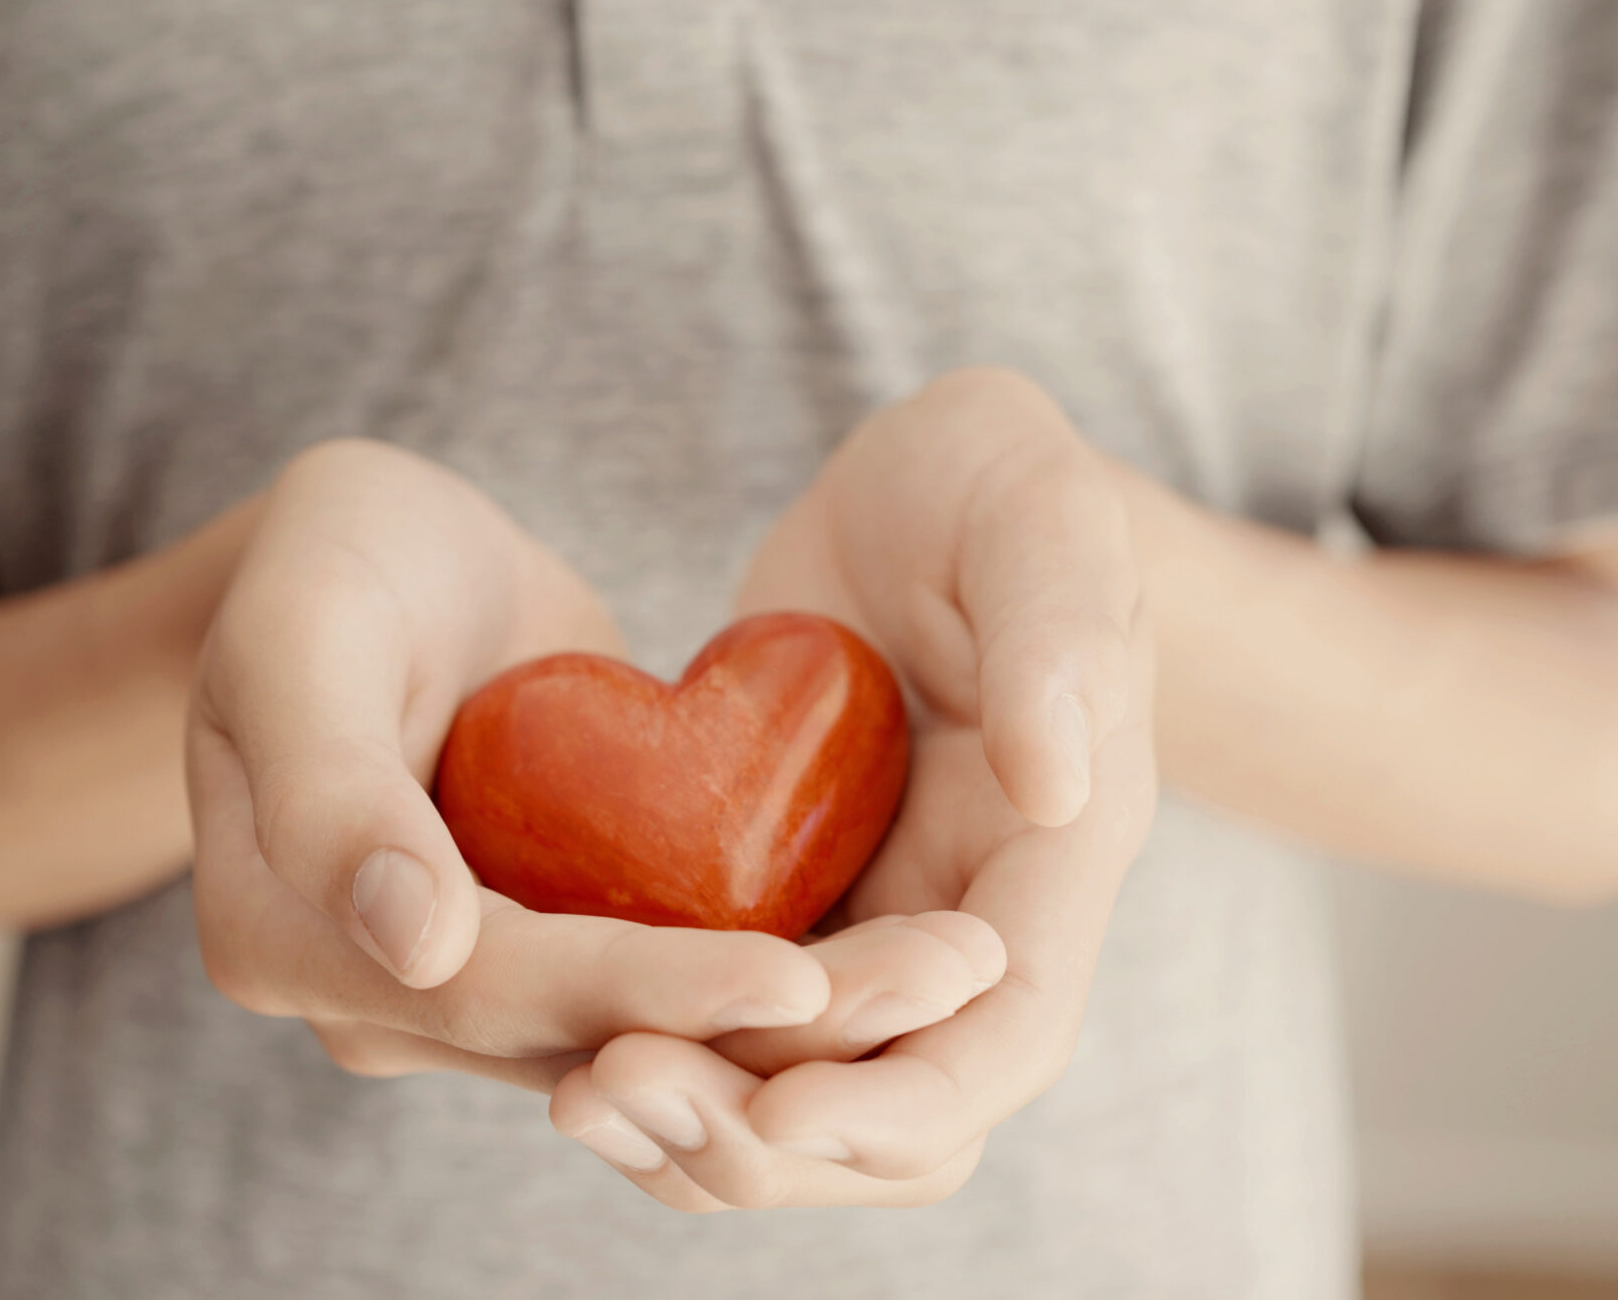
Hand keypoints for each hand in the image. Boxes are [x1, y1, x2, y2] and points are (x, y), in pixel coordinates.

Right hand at [187, 441, 989, 1092]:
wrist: (372, 560)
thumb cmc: (327, 559)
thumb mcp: (304, 630)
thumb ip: (329, 786)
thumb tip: (419, 943)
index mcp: (282, 938)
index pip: (495, 992)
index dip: (648, 991)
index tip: (799, 979)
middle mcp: (379, 999)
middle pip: (590, 1040)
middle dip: (766, 1028)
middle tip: (939, 984)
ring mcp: (470, 991)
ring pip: (653, 1035)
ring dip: (803, 1023)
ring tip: (956, 977)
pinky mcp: (556, 953)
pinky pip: (675, 982)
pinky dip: (783, 974)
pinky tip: (910, 950)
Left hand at [549, 369, 1157, 1206]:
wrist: (921, 490)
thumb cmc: (996, 483)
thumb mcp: (1041, 517)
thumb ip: (1060, 635)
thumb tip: (1061, 786)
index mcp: (1058, 854)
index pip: (1008, 1031)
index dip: (907, 1094)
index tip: (786, 1110)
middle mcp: (974, 918)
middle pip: (898, 1110)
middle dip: (770, 1134)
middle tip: (614, 1094)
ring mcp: (878, 921)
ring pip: (807, 1087)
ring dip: (702, 1119)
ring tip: (574, 1096)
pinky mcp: (790, 903)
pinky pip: (733, 1022)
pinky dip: (665, 1054)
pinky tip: (556, 1048)